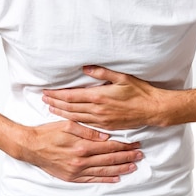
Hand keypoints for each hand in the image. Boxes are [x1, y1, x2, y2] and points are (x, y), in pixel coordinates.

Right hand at [21, 119, 142, 182]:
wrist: (30, 147)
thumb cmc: (47, 133)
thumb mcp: (67, 125)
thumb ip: (88, 131)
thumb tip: (106, 136)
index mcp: (82, 146)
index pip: (109, 146)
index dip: (124, 145)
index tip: (135, 144)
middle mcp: (81, 161)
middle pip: (110, 159)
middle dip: (127, 157)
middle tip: (140, 155)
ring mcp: (76, 171)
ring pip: (103, 171)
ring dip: (120, 169)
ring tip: (133, 167)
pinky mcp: (71, 177)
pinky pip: (92, 180)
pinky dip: (105, 179)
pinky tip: (115, 178)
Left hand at [42, 66, 164, 129]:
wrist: (152, 110)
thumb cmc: (139, 92)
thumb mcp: (122, 77)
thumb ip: (102, 72)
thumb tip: (85, 69)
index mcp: (99, 96)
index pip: (71, 96)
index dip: (57, 94)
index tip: (47, 91)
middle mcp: (97, 110)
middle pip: (69, 107)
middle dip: (54, 103)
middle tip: (43, 99)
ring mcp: (101, 120)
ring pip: (75, 117)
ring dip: (61, 113)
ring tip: (50, 108)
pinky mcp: (106, 127)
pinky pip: (85, 125)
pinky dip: (73, 121)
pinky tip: (67, 118)